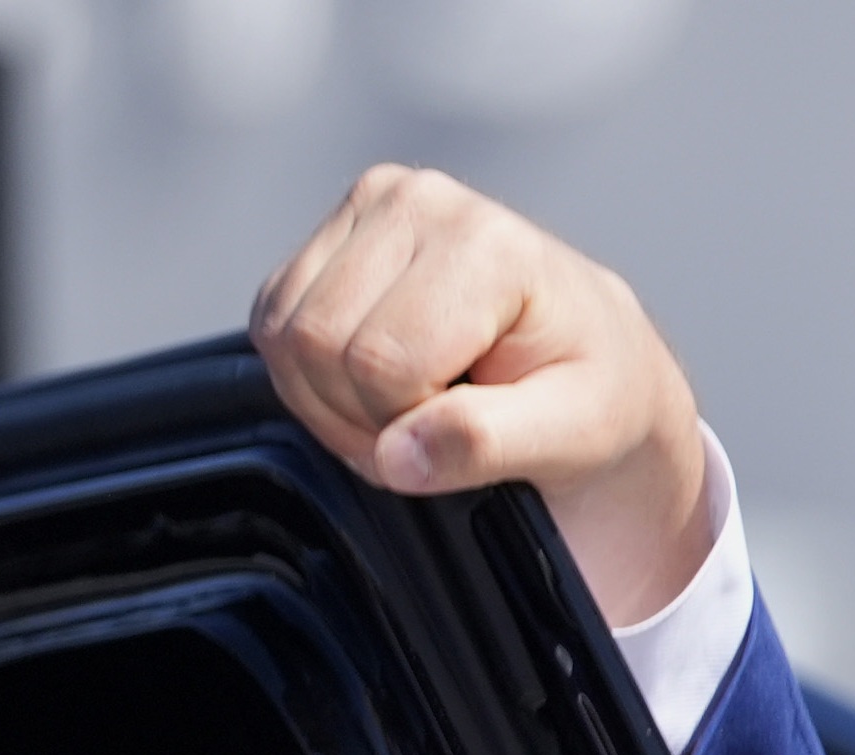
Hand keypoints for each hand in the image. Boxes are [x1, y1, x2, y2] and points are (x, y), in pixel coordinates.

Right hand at [253, 165, 713, 627]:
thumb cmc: (586, 388)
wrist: (584, 354)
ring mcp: (369, 209)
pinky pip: (269, 327)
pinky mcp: (327, 239)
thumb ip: (485, 442)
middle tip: (426, 422)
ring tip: (405, 399)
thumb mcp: (571, 431)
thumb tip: (399, 452)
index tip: (460, 429)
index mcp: (485, 242)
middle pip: (317, 345)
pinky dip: (307, 375)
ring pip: (283, 338)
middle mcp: (420, 203)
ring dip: (330, 399)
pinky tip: (372, 375)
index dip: (404, 425)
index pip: (380, 362)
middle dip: (359, 413)